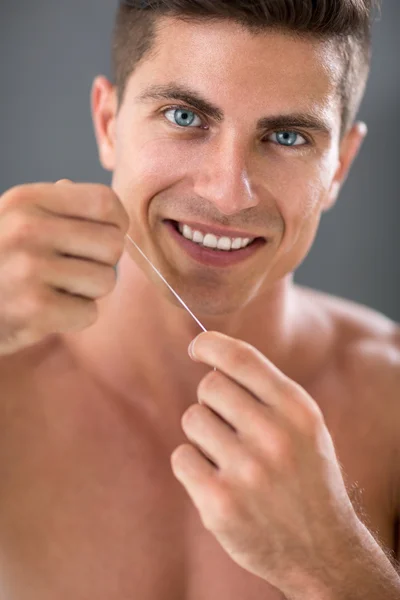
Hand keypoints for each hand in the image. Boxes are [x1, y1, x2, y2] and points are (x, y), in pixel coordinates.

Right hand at [0, 180, 128, 355]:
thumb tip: (108, 206)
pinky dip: (74, 317)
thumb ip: (59, 208)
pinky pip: (89, 313)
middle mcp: (27, 229)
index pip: (105, 201)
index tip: (103, 236)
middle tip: (73, 269)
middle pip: (113, 244)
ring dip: (87, 292)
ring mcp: (29, 270)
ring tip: (55, 289)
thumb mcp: (14, 219)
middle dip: (102, 262)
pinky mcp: (34, 309)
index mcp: (27, 200)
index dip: (117, 223)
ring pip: (106, 281)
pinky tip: (47, 310)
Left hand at [171, 331, 359, 596]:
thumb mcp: (304, 425)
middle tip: (229, 424)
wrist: (322, 549)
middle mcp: (274, 436)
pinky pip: (181, 457)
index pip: (240, 358)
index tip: (197, 347)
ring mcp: (247, 471)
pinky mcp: (221, 504)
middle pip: (209, 386)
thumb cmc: (305, 475)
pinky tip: (217, 481)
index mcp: (297, 409)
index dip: (209, 344)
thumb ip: (266, 390)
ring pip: (193, 419)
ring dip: (203, 434)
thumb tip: (211, 354)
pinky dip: (192, 465)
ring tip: (229, 457)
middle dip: (212, 400)